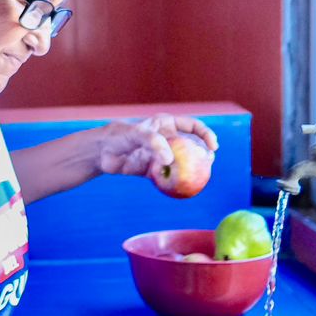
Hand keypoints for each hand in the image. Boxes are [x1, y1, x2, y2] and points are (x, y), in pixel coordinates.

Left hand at [88, 114, 218, 179]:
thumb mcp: (138, 134)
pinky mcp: (152, 170)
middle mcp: (166, 140)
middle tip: (209, 164)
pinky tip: (183, 190)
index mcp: (166, 125)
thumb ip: (154, 143)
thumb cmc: (120, 136)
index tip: (213, 147)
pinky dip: (176, 183)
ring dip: (192, 171)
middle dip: (204, 155)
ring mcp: (160, 155)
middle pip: (192, 146)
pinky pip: (168, 178)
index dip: (206, 135)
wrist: (102, 152)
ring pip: (182, 163)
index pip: (192, 126)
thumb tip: (169, 160)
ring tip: (201, 178)